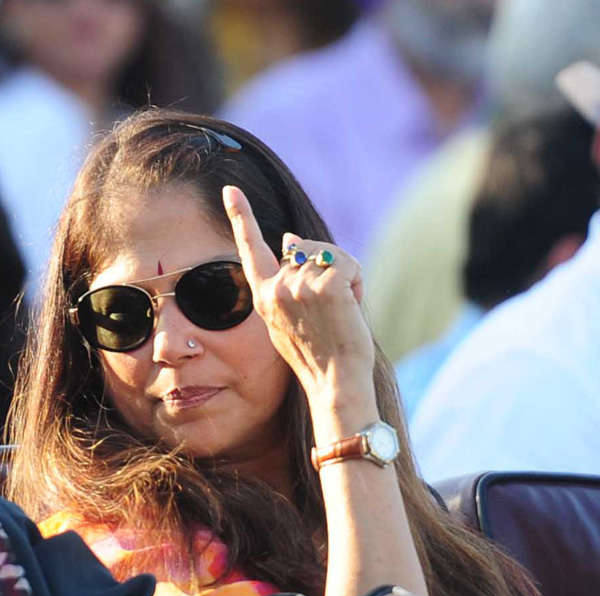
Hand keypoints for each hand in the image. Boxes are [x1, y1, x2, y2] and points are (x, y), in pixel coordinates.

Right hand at [222, 185, 373, 397]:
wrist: (336, 383)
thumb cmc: (319, 355)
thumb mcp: (293, 316)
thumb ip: (285, 280)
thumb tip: (286, 236)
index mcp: (264, 298)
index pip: (250, 249)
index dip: (240, 217)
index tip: (230, 190)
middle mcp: (276, 289)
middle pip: (306, 248)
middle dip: (326, 270)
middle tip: (331, 311)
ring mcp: (299, 286)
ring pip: (330, 255)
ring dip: (344, 278)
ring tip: (341, 313)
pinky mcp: (327, 286)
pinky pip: (348, 264)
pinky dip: (358, 282)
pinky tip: (352, 307)